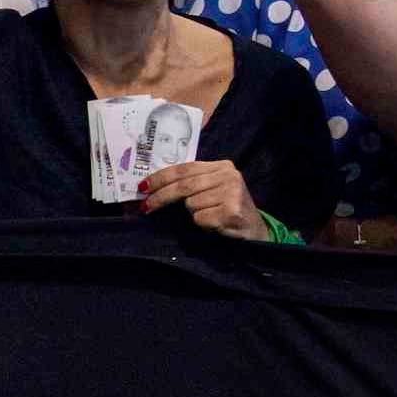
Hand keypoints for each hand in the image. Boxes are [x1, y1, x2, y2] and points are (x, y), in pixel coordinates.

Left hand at [137, 160, 265, 240]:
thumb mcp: (213, 190)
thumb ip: (192, 184)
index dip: (161, 177)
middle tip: (145, 207)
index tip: (143, 187)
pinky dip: (202, 224)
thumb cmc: (227, 210)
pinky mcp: (231, 210)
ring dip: (192, 214)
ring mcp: (231, 192)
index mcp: (222, 166)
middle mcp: (228, 175)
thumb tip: (152, 188)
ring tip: (208, 216)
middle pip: (184, 185)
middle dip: (160, 197)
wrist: (253, 230)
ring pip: (191, 204)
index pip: (185, 168)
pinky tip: (215, 224)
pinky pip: (200, 218)